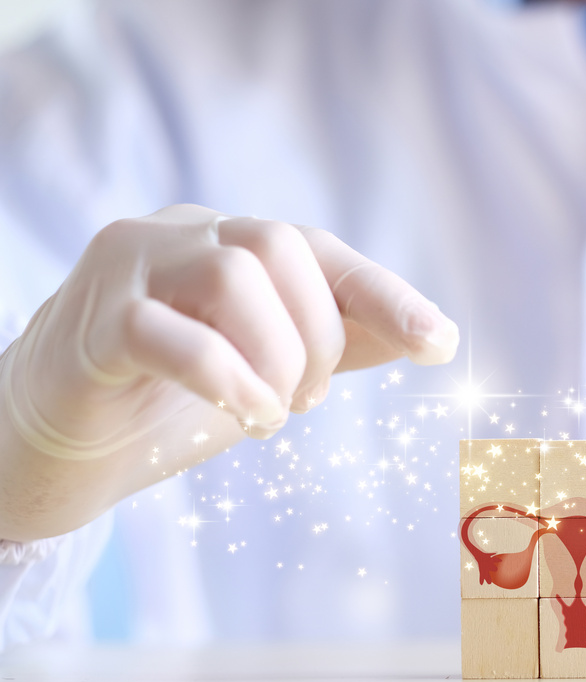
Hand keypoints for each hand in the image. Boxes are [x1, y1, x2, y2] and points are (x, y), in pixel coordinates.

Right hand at [0, 204, 457, 539]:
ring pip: (231, 275)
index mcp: (226, 243)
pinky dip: (226, 380)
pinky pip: (168, 334)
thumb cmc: (167, 398)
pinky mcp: (89, 328)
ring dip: (275, 357)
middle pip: (279, 247)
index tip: (440, 345)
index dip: (385, 295)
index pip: (319, 249)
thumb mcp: (269, 368)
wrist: (50, 443)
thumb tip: (431, 334)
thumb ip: (338, 343)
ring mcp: (127, 272)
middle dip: (318, 335)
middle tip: (306, 400)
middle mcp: (179, 237)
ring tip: (269, 412)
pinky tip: (245, 416)